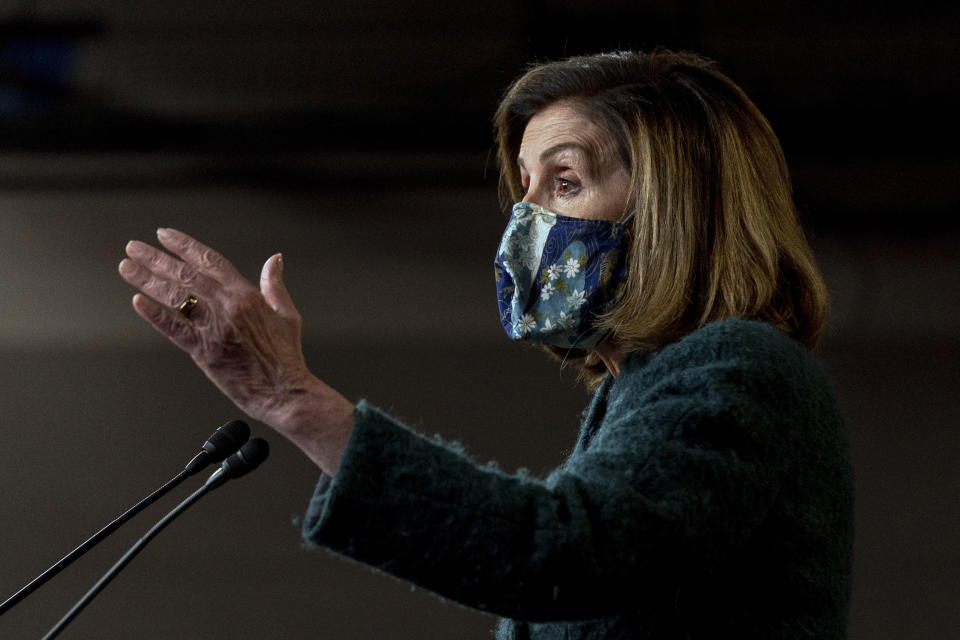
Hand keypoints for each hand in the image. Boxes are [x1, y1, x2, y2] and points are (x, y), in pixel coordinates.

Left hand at [118, 228, 352, 474]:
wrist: (283, 391)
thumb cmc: (285, 355)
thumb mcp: (287, 314)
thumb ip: (274, 285)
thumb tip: (274, 259)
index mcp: (246, 296)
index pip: (210, 262)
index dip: (185, 246)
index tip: (164, 235)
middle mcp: (227, 308)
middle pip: (186, 275)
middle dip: (156, 258)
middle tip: (134, 247)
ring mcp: (213, 330)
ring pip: (175, 298)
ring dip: (147, 280)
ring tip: (127, 268)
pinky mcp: (203, 353)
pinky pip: (174, 330)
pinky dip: (155, 315)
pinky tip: (138, 302)